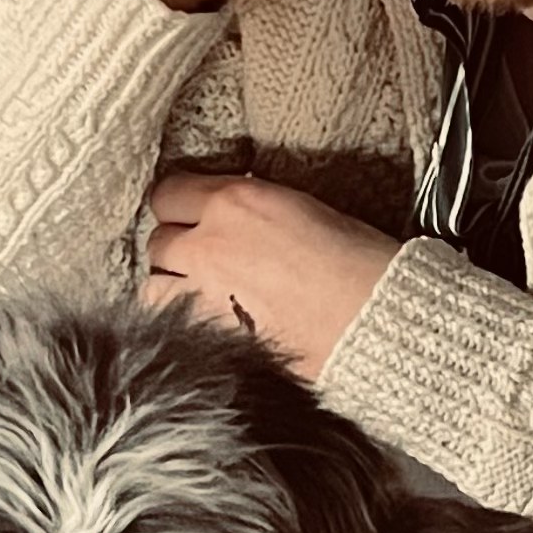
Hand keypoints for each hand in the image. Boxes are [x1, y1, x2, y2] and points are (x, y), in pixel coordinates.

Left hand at [142, 173, 400, 381]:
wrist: (379, 320)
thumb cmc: (361, 262)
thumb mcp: (305, 209)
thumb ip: (252, 209)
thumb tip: (234, 216)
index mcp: (234, 202)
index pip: (167, 193)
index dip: (179, 205)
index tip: (192, 214)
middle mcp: (209, 245)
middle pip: (158, 241)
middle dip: (177, 249)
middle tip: (204, 258)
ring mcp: (204, 297)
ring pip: (153, 287)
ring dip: (171, 288)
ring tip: (199, 294)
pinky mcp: (213, 339)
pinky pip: (175, 327)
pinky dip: (184, 324)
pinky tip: (210, 324)